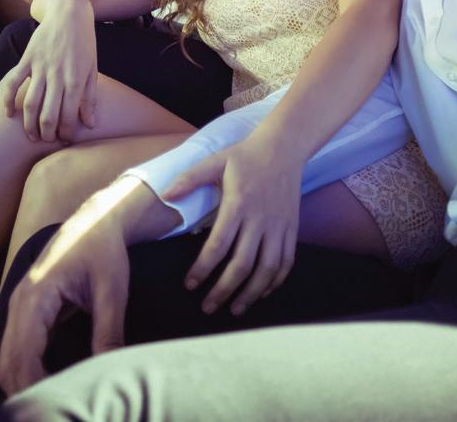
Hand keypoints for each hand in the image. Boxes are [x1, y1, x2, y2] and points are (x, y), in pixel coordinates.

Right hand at [0, 0, 96, 141]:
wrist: (69, 12)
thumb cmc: (84, 43)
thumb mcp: (93, 69)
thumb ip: (90, 98)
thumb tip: (90, 124)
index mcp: (76, 79)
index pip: (69, 116)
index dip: (65, 133)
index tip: (64, 140)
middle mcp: (57, 75)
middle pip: (48, 114)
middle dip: (47, 134)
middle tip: (46, 141)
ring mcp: (40, 67)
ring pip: (30, 103)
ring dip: (28, 124)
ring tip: (30, 136)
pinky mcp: (27, 59)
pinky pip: (13, 82)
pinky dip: (8, 99)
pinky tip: (8, 114)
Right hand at [0, 205, 129, 395]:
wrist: (96, 220)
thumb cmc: (103, 250)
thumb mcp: (112, 290)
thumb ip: (108, 332)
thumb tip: (107, 370)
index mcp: (36, 296)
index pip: (24, 357)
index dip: (38, 388)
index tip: (62, 405)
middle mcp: (19, 304)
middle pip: (7, 365)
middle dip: (27, 394)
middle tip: (56, 412)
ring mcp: (20, 309)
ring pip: (8, 361)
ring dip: (24, 386)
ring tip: (53, 405)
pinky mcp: (28, 314)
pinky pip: (18, 352)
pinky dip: (28, 373)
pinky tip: (51, 387)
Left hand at [162, 138, 300, 315]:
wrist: (284, 148)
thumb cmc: (244, 156)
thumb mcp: (215, 161)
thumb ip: (190, 179)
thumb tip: (165, 194)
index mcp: (238, 204)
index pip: (219, 244)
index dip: (203, 268)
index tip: (190, 285)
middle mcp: (260, 219)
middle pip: (243, 264)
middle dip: (224, 290)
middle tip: (207, 307)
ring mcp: (279, 226)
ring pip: (267, 269)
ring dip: (251, 293)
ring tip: (234, 309)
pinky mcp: (291, 229)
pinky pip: (286, 262)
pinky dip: (274, 282)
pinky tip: (260, 292)